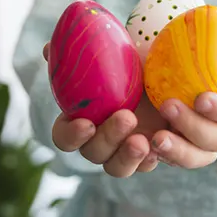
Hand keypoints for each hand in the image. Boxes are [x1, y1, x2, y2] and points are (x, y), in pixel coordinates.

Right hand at [43, 44, 160, 177]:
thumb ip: (80, 54)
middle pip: (93, 152)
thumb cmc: (133, 65)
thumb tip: (48, 48)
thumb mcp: (112, 54)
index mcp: (81, 119)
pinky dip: (150, 159)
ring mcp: (122, 152)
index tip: (85, 123)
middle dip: (108, 137)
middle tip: (127, 117)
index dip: (71, 134)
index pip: (64, 136)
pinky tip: (160, 144)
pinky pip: (145, 165)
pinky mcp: (148, 156)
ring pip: (116, 168)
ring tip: (143, 141)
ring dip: (127, 157)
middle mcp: (99, 140)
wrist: (168, 73)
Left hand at [150, 30, 216, 168]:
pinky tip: (145, 145)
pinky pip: (176, 162)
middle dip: (193, 126)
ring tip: (155, 138)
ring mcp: (205, 147)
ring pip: (198, 158)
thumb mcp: (216, 54)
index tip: (201, 98)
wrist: (185, 82)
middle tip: (168, 106)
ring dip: (178, 150)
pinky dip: (163, 156)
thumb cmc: (205, 66)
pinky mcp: (184, 154)